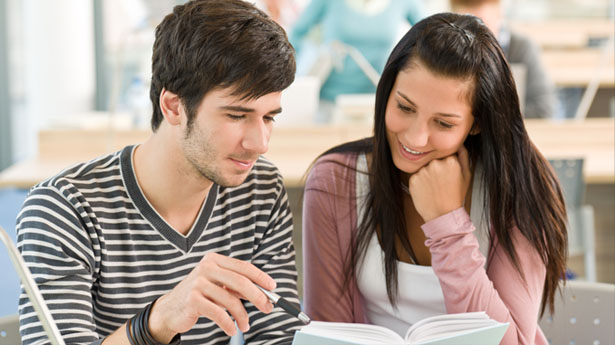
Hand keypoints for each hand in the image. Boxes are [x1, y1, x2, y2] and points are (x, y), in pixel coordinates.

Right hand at [147, 252, 274, 341]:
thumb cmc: (199, 296)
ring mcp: (198, 283)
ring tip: (245, 325)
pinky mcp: (193, 300)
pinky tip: (232, 329)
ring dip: (242, 315)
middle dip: (258, 296)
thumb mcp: (218, 286)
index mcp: (214, 260)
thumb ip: (237, 287)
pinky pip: (219, 313)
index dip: (260, 277)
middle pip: (240, 281)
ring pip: (231, 300)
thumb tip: (265, 295)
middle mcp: (206, 268)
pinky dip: (229, 323)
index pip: (243, 266)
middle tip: (267, 308)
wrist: (170, 309)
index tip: (273, 287)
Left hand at [408, 145, 471, 221]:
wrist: (442, 215)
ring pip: (424, 167)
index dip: (446, 164)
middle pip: (433, 159)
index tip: (448, 174)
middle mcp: (435, 163)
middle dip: (436, 168)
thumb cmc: (455, 196)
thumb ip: (464, 157)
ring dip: (427, 174)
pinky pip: (416, 176)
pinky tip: (426, 190)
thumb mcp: (466, 175)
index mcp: (450, 160)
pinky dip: (419, 182)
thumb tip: (459, 144)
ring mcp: (423, 171)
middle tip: (440, 183)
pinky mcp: (413, 179)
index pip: (445, 154)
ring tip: (434, 187)